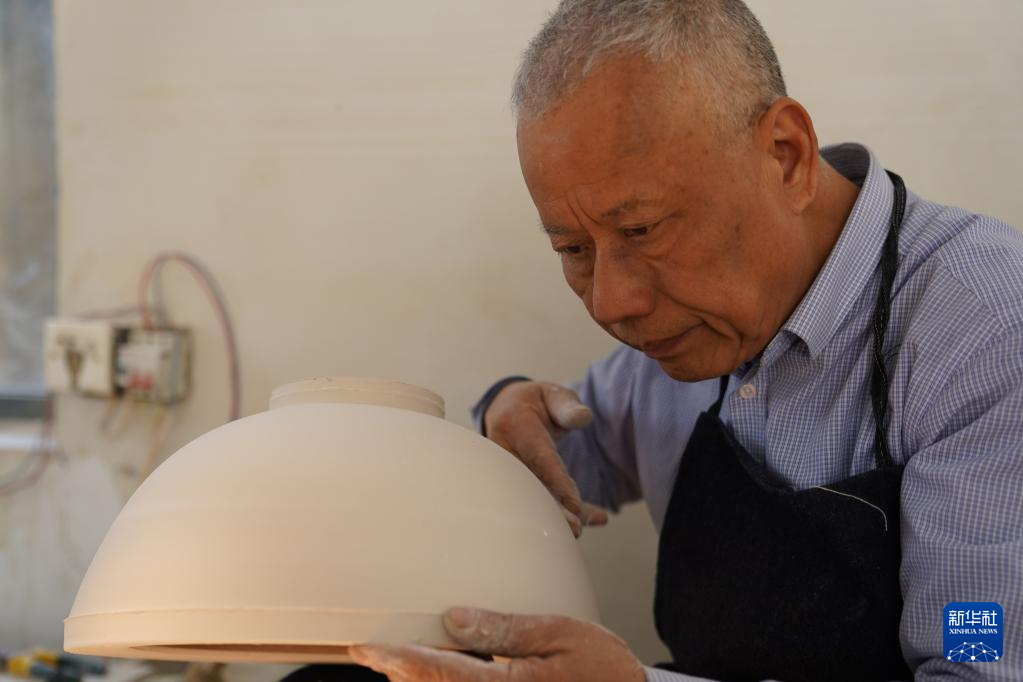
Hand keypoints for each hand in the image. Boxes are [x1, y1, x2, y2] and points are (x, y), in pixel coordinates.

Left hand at [349, 607, 645, 681]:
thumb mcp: (560, 633)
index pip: (437, 671)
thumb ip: (505, 629)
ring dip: (417, 680)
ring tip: (391, 660)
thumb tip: (453, 618)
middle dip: (397, 672)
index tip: (365, 647)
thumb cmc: (603, 667)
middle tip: (365, 651)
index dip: (397, 659)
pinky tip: (435, 671)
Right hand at [484, 381, 608, 535]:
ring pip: (531, 499)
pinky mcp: (515, 484)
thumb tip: (584, 417)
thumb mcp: (552, 394)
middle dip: (551, 510)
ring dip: (555, 516)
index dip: (556, 482)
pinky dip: (563, 511)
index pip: (538, 457)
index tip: (575, 504)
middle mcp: (505, 452)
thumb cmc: (535, 401)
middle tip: (575, 529)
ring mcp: (507, 471)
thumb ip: (567, 405)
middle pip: (529, 486)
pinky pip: (538, 500)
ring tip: (579, 531)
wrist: (506, 409)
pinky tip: (594, 518)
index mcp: (515, 426)